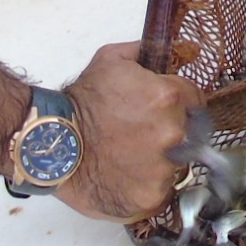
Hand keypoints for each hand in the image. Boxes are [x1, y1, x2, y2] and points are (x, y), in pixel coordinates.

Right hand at [57, 40, 193, 221]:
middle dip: (171, 133)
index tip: (161, 112)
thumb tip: (184, 48)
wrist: (49, 142)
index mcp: (169, 98)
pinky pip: (161, 192)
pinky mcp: (151, 197)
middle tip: (140, 135)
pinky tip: (125, 176)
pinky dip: (146, 187)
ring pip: (177, 166)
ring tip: (128, 157)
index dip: (179, 105)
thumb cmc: (78, 103)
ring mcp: (163, 168)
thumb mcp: (111, 61)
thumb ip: (151, 52)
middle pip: (190, 135)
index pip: (195, 102)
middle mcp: (173, 134)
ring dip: (159, 162)